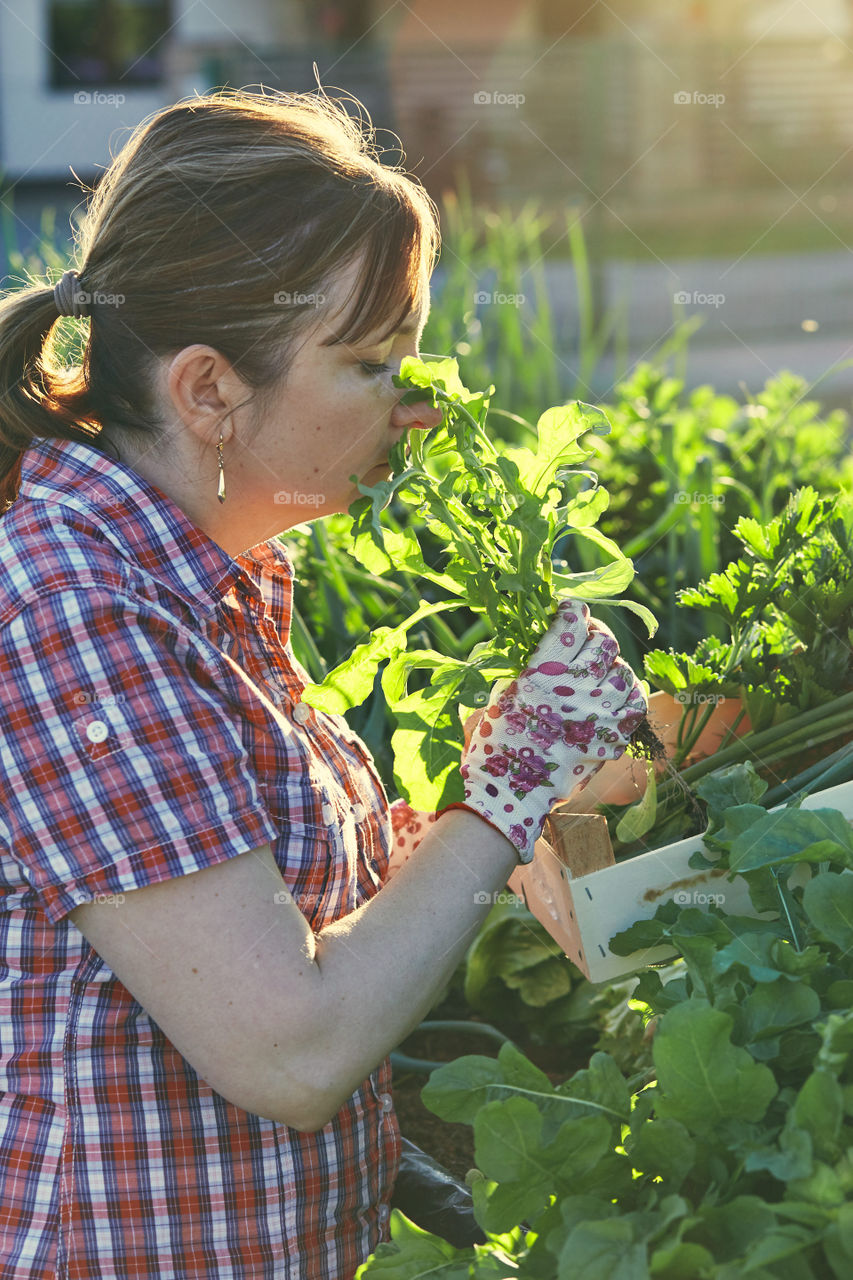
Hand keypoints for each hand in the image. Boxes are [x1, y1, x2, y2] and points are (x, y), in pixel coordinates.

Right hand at [442, 598, 646, 862]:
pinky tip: (614, 695)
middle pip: (604, 643)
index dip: (573, 611)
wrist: (512, 792)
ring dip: (612, 665)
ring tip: (600, 671)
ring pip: (624, 671)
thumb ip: (533, 665)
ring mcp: (599, 716)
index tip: (570, 611)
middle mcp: (575, 691)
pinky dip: (628, 694)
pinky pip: (635, 704)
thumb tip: (553, 641)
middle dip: (596, 634)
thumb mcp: (506, 692)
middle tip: (586, 639)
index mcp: (542, 675)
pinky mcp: (612, 738)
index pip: (572, 625)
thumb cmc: (498, 741)